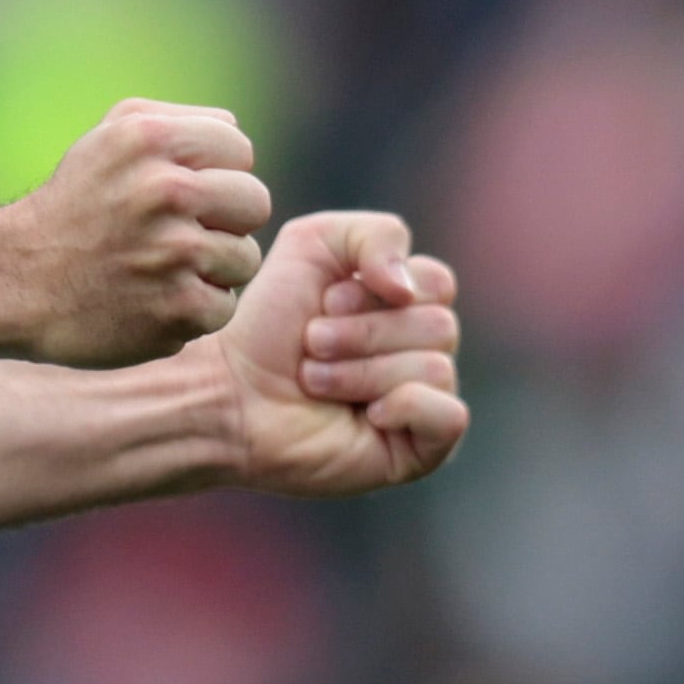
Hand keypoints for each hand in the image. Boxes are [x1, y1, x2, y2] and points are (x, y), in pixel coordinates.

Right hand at [0, 99, 272, 367]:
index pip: (240, 149)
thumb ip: (176, 120)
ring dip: (211, 269)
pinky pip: (224, 307)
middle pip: (254, 202)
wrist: (15, 280)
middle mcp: (165, 191)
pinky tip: (154, 300)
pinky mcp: (177, 310)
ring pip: (245, 258)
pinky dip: (193, 311)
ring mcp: (174, 254)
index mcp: (152, 140)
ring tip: (162, 269)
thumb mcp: (108, 137)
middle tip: (178, 234)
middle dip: (223, 220)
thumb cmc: (72, 205)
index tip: (180, 194)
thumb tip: (234, 127)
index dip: (215, 173)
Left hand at [201, 210, 466, 496]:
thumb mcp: (312, 244)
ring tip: (316, 382)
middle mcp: (423, 350)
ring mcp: (424, 400)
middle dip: (359, 334)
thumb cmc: (269, 323)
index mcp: (409, 303)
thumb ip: (376, 234)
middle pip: (438, 325)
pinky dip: (405, 407)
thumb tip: (410, 289)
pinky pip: (450, 416)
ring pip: (436, 368)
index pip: (437, 282)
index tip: (324, 304)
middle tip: (311, 347)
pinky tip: (365, 416)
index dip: (375, 291)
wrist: (233, 393)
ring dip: (360, 373)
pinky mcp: (420, 448)